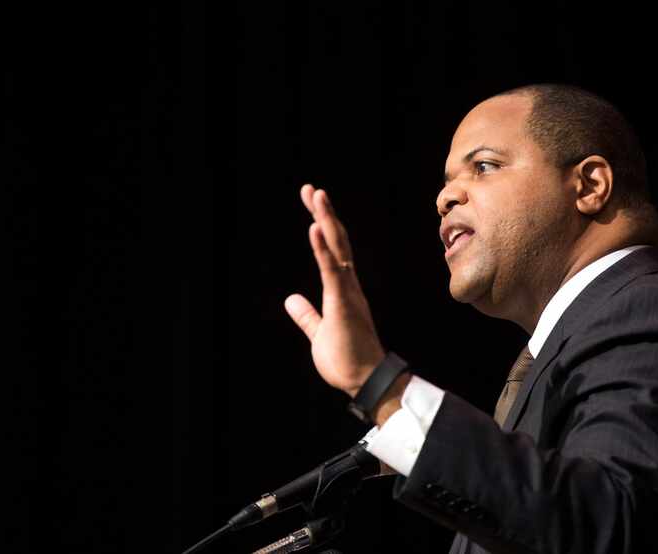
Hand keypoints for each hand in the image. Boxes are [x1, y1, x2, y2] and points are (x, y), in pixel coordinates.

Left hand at [284, 184, 385, 396]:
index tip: (313, 204)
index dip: (321, 227)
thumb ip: (307, 315)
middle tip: (313, 190)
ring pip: (337, 249)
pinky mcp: (343, 304)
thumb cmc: (347, 360)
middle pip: (336, 242)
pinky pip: (332, 272)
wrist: (366, 382)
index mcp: (342, 291)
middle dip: (324, 214)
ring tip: (316, 195)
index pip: (331, 252)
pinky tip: (315, 230)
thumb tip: (291, 300)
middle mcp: (348, 286)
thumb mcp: (319, 332)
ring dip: (325, 221)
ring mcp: (348, 292)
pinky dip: (323, 250)